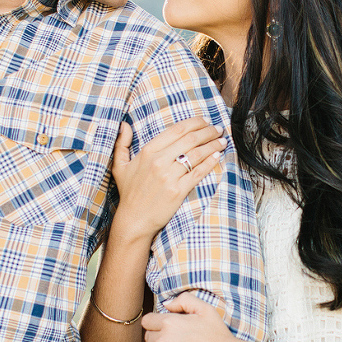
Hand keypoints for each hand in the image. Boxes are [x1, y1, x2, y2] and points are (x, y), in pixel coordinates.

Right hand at [110, 119, 225, 242]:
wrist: (134, 220)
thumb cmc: (129, 193)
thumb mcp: (120, 166)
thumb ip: (121, 143)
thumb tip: (124, 125)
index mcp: (147, 152)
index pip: (176, 130)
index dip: (194, 123)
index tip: (204, 121)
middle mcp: (158, 161)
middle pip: (190, 139)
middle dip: (208, 131)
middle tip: (218, 129)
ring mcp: (168, 176)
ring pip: (197, 154)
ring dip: (213, 145)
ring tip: (222, 141)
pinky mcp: (178, 191)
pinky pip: (198, 173)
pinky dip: (210, 163)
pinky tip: (217, 156)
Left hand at [126, 292, 255, 341]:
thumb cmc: (219, 335)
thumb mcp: (205, 309)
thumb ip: (183, 300)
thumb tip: (166, 304)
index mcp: (170, 323)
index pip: (148, 321)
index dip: (156, 322)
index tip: (166, 326)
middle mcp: (163, 341)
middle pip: (147, 337)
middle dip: (156, 336)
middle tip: (173, 339)